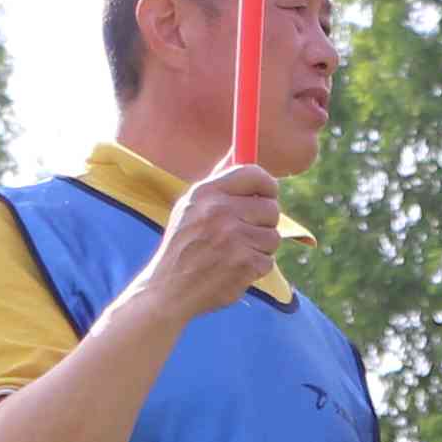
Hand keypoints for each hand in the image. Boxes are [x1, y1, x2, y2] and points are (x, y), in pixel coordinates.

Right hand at [139, 161, 290, 322]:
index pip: (254, 173)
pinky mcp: (244, 264)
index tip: (268, 195)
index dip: (267, 184)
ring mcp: (233, 238)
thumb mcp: (190, 207)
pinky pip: (268, 261)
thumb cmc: (182, 246)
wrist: (168, 291)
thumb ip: (217, 181)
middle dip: (264, 222)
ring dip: (260, 248)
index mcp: (206, 193)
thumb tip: (236, 150)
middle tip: (248, 232)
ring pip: (273, 236)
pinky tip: (234, 271)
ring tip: (235, 254)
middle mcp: (219, 211)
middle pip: (271, 207)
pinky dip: (255, 269)